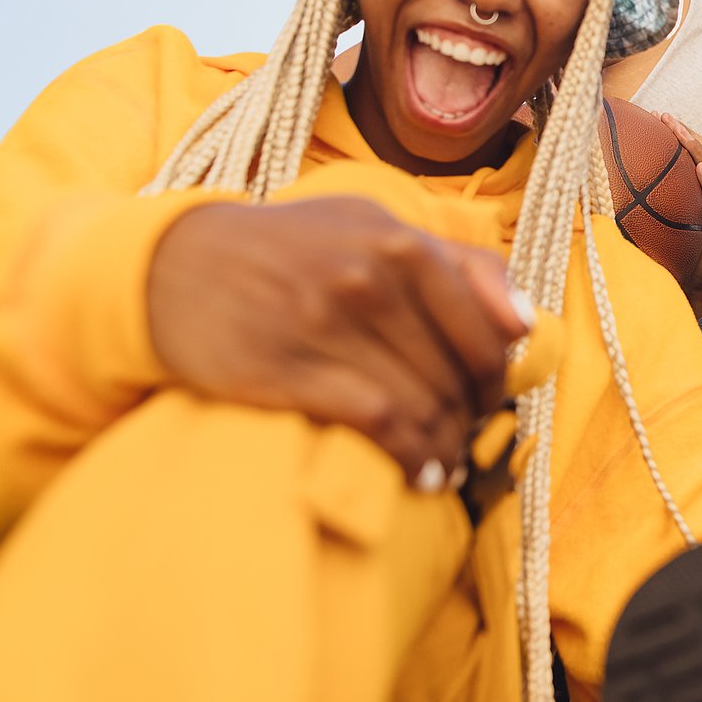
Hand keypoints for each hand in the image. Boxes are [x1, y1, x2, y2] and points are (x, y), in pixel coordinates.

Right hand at [147, 198, 531, 484]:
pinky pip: (381, 425)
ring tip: (444, 465)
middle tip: (464, 442)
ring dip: (445, 447)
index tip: (486, 402)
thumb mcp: (372, 227)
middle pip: (456, 376)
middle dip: (470, 420)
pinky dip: (412, 458)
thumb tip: (525, 323)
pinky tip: (417, 474)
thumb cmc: (291, 250)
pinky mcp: (291, 369)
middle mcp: (372, 277)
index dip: (496, 380)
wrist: (175, 265)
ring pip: (425, 404)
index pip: (487, 331)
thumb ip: (457, 264)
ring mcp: (330, 323)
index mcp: (402, 241)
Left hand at [658, 112, 701, 317]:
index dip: (681, 133)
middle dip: (687, 132)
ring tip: (681, 132)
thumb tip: (600, 187)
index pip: (694, 154)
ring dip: (697, 148)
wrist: (692, 285)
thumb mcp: (651, 223)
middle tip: (665, 117)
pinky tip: (699, 169)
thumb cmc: (672, 255)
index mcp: (697, 191)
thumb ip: (638, 204)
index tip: (657, 117)